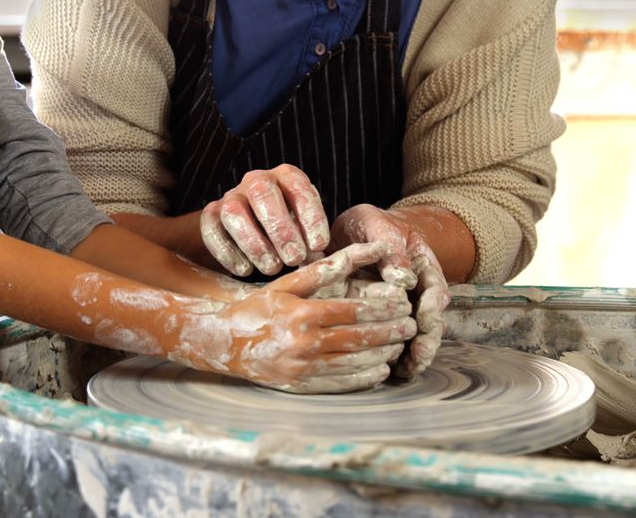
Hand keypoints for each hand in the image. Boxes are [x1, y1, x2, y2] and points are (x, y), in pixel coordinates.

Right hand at [167, 242, 415, 392]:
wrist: (224, 342)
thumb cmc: (259, 307)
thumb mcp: (289, 283)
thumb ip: (328, 268)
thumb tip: (368, 249)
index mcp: (302, 314)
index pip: (354, 311)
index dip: (383, 309)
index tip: (402, 305)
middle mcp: (304, 343)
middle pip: (359, 338)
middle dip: (391, 332)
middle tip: (411, 325)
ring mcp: (302, 368)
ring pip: (354, 363)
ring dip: (383, 355)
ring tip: (400, 345)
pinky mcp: (300, 386)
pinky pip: (341, 384)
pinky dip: (365, 378)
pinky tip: (381, 369)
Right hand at [200, 164, 329, 275]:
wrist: (255, 227)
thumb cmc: (290, 229)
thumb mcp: (307, 228)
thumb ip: (311, 239)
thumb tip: (314, 257)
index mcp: (287, 176)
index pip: (298, 188)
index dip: (310, 217)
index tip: (319, 245)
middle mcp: (257, 180)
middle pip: (262, 193)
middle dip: (280, 229)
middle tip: (294, 258)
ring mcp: (231, 196)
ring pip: (234, 212)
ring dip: (254, 243)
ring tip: (272, 268)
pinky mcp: (211, 214)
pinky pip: (212, 229)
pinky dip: (228, 252)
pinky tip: (245, 270)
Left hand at [330, 204, 450, 377]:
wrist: (352, 232)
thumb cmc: (366, 225)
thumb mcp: (375, 225)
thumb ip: (390, 248)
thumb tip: (403, 279)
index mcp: (422, 264)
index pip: (434, 288)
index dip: (431, 307)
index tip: (425, 321)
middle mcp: (418, 289)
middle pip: (430, 318)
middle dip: (427, 338)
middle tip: (420, 355)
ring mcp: (404, 307)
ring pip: (416, 334)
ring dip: (414, 353)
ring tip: (408, 369)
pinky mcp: (386, 320)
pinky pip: (395, 340)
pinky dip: (396, 356)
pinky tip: (392, 371)